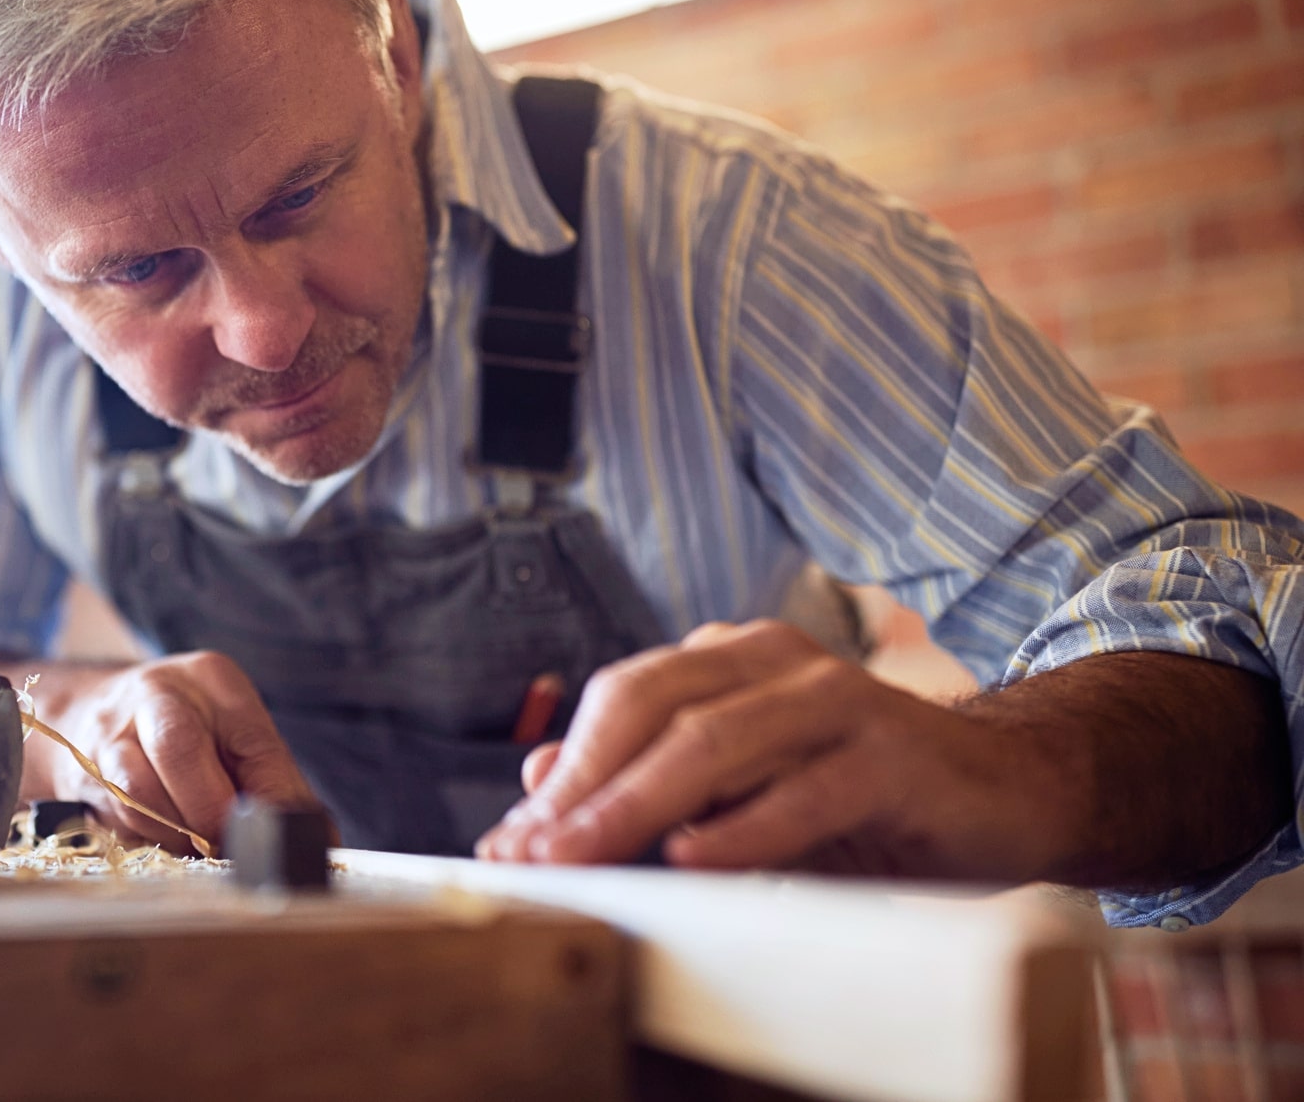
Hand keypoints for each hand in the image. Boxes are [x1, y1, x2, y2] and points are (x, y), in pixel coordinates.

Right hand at [49, 649, 322, 850]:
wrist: (88, 712)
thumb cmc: (185, 729)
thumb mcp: (235, 733)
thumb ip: (275, 781)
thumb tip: (321, 842)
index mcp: (213, 679)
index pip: (251, 739)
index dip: (270, 798)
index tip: (280, 839)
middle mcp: (157, 692)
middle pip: (180, 748)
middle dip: (208, 811)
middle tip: (225, 845)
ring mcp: (111, 728)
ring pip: (139, 790)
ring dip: (174, 833)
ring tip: (194, 845)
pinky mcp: (82, 769)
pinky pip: (116, 815)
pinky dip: (146, 838)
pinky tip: (161, 837)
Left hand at [476, 620, 1070, 879]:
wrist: (1006, 791)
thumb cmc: (860, 794)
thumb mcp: (742, 789)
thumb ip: (649, 779)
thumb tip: (539, 780)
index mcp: (729, 658)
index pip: (620, 700)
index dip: (562, 770)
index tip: (509, 844)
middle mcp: (775, 661)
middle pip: (650, 707)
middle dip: (582, 786)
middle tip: (533, 854)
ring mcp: (835, 699)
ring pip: (713, 742)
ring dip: (637, 805)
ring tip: (585, 857)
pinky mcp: (892, 752)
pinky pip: (804, 790)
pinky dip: (743, 827)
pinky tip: (695, 859)